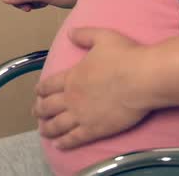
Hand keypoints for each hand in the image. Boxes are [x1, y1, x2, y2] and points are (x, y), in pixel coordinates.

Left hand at [33, 28, 150, 148]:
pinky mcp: (95, 129)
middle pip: (48, 106)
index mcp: (71, 76)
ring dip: (48, 128)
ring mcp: (81, 115)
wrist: (143, 78)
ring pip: (57, 125)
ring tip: (43, 132)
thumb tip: (70, 32)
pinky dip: (64, 142)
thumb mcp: (102, 37)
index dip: (41, 90)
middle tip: (35, 113)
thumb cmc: (125, 56)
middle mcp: (71, 97)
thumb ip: (84, 35)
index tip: (37, 93)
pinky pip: (74, 138)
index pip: (49, 85)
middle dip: (39, 110)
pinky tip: (58, 145)